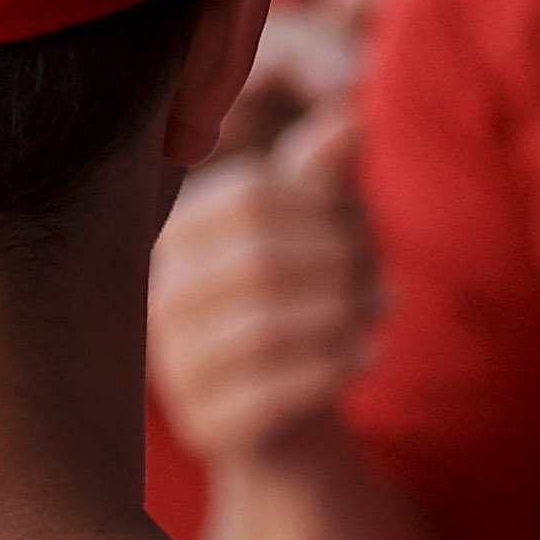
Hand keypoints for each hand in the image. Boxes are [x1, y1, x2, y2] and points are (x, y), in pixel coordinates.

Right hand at [151, 94, 383, 474]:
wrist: (281, 417)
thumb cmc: (296, 300)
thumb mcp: (310, 229)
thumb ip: (322, 173)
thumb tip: (352, 114)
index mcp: (177, 233)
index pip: (250, 194)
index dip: (322, 203)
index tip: (363, 222)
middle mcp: (159, 298)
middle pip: (258, 261)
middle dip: (338, 263)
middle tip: (380, 278)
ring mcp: (174, 367)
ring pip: (263, 330)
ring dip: (341, 315)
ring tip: (380, 309)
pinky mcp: (205, 425)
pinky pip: (272, 394)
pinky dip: (332, 368)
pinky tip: (366, 355)